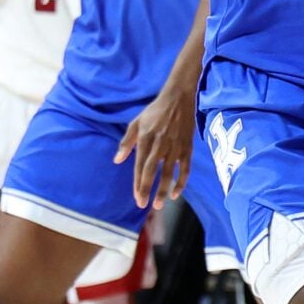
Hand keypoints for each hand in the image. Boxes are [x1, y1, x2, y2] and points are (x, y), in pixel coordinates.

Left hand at [118, 78, 198, 207]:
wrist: (178, 99)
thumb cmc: (155, 111)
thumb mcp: (136, 122)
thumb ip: (126, 142)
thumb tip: (117, 161)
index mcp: (145, 139)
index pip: (140, 165)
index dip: (138, 183)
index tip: (136, 198)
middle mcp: (159, 145)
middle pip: (152, 171)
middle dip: (147, 189)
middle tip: (144, 205)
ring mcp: (175, 147)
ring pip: (169, 173)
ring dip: (164, 190)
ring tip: (159, 205)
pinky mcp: (187, 147)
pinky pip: (185, 168)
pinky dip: (181, 182)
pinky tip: (176, 194)